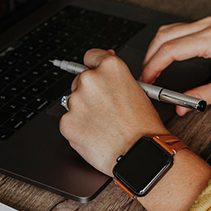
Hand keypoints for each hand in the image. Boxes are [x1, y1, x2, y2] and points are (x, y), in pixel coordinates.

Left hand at [59, 49, 169, 175]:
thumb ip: (116, 76)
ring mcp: (76, 101)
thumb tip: (105, 64)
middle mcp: (90, 80)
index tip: (95, 74)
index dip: (94, 67)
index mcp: (111, 68)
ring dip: (84, 112)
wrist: (139, 154)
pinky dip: (79, 129)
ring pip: (74, 103)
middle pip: (80, 80)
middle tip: (106, 110)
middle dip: (90, 94)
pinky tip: (96, 135)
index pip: (91, 56)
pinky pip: (69, 122)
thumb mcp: (139, 92)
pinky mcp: (67, 122)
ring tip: (104, 126)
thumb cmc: (144, 128)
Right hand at [140, 16, 210, 115]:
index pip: (172, 49)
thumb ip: (200, 98)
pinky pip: (177, 30)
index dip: (154, 66)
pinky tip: (162, 58)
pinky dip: (165, 44)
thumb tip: (180, 106)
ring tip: (151, 70)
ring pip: (168, 30)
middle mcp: (208, 26)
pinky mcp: (205, 26)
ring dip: (155, 49)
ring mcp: (206, 23)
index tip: (147, 80)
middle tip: (145, 78)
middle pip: (165, 36)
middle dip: (150, 58)